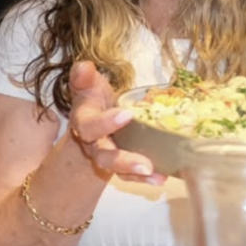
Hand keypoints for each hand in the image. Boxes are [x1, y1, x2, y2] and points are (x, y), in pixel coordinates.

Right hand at [68, 61, 165, 185]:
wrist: (94, 119)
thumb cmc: (94, 99)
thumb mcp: (87, 85)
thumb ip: (83, 77)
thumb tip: (84, 66)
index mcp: (83, 122)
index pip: (89, 126)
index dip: (105, 123)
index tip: (126, 114)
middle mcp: (93, 143)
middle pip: (103, 155)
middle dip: (122, 160)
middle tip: (144, 163)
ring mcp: (107, 156)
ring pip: (117, 168)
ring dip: (135, 172)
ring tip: (155, 174)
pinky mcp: (122, 164)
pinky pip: (131, 175)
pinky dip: (145, 178)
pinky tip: (162, 178)